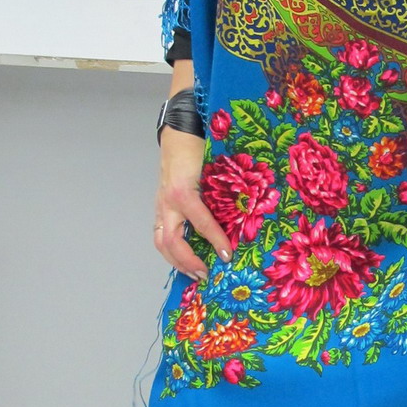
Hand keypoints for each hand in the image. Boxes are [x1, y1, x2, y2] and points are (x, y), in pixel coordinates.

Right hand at [154, 129, 232, 278]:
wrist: (179, 132)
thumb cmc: (199, 146)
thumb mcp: (214, 168)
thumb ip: (225, 190)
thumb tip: (246, 213)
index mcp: (183, 191)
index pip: (201, 222)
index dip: (215, 240)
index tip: (228, 255)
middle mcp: (168, 202)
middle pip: (171, 241)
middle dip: (188, 261)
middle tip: (207, 274)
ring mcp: (161, 205)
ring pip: (160, 241)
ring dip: (176, 261)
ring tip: (194, 273)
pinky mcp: (160, 207)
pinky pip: (160, 233)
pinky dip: (171, 250)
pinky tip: (184, 259)